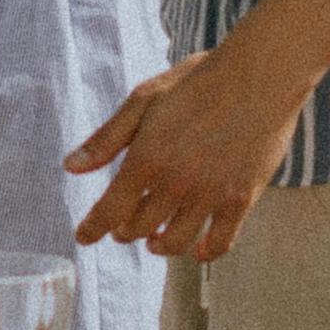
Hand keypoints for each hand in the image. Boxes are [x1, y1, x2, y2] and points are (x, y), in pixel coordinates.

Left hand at [63, 49, 304, 261]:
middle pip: (139, 227)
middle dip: (125, 231)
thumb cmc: (197, 82)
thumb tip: (70, 168)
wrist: (258, 76)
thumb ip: (107, 138)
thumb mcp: (144, 99)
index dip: (93, 228)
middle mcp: (175, 184)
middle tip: (122, 227)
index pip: (110, 209)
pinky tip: (197, 249)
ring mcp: (209, 195)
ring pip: (175, 241)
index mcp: (146, 159)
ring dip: (159, 245)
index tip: (83, 238)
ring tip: (154, 240)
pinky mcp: (240, 199)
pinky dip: (205, 252)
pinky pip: (220, 242)